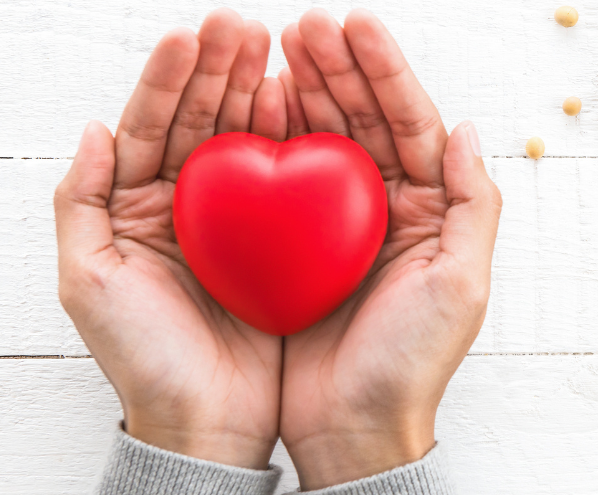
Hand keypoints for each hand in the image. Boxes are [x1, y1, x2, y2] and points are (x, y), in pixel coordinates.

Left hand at [54, 9, 289, 468]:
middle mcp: (185, 205)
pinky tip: (299, 104)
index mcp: (135, 206)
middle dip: (219, 69)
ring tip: (277, 47)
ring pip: (243, 139)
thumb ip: (81, 203)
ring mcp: (235, 221)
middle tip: (243, 26)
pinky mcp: (278, 242)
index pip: (150, 126)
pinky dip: (292, 139)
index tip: (193, 36)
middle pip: (199, 120)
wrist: (208, 420)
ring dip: (256, 90)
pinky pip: (285, 180)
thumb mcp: (89, 282)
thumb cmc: (144, 358)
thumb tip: (95, 129)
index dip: (170, 79)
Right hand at [276, 9, 501, 489]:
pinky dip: (270, 138)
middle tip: (303, 24)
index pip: (412, 123)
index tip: (355, 25)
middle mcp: (390, 207)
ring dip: (303, 89)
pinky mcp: (295, 244)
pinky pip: (282, 178)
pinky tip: (253, 104)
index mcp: (433, 209)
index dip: (385, 72)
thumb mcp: (462, 284)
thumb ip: (475, 203)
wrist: (353, 427)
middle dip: (338, 68)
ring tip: (276, 45)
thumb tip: (467, 128)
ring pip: (323, 137)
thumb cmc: (412, 362)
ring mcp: (339, 223)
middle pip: (365, 120)